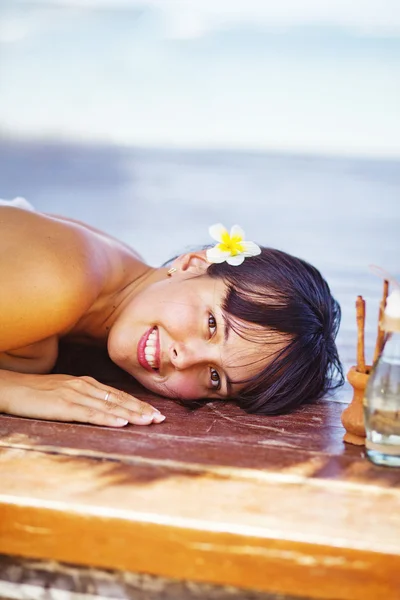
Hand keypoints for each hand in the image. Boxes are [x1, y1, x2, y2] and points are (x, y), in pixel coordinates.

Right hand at [0, 370, 165, 426]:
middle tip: (161, 419)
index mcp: (86, 383)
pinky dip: (108, 418)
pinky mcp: (63, 405)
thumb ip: (83, 398)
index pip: (118, 395)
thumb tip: (102, 408)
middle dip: (141, 409)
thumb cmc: (35, 392)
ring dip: (131, 414)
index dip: (138, 404)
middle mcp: (84, 386)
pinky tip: (121, 423)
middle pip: (119, 399)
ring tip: (149, 421)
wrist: (10, 388)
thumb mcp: (64, 392)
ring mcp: (75, 394)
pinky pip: (90, 413)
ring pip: (109, 406)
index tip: (155, 412)